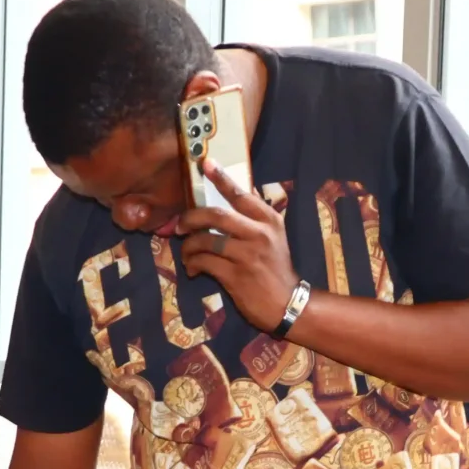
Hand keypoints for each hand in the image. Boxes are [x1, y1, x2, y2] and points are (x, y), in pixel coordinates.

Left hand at [174, 161, 296, 331]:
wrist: (288, 304)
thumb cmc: (276, 270)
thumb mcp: (273, 238)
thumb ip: (254, 220)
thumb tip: (230, 200)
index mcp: (268, 220)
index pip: (241, 194)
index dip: (221, 179)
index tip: (206, 164)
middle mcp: (259, 234)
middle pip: (216, 215)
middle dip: (191, 217)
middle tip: (180, 224)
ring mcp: (246, 255)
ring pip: (206, 240)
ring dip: (189, 245)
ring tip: (187, 253)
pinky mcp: (235, 276)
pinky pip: (205, 262)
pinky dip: (193, 264)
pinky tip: (193, 268)